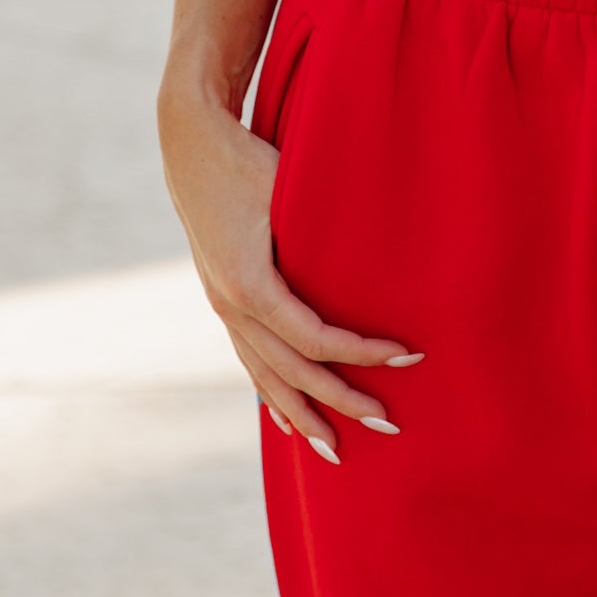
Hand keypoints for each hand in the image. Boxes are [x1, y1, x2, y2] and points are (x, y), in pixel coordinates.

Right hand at [158, 83, 420, 462]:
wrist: (190, 143)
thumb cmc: (248, 159)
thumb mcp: (287, 185)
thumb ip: (323, 223)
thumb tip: (382, 249)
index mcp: (249, 284)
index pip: (314, 339)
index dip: (361, 354)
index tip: (407, 356)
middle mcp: (232, 305)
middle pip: (292, 371)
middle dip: (341, 401)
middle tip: (390, 424)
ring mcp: (223, 307)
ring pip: (265, 377)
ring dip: (302, 415)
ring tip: (335, 453)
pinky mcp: (222, 300)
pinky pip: (249, 361)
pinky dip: (270, 394)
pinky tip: (285, 424)